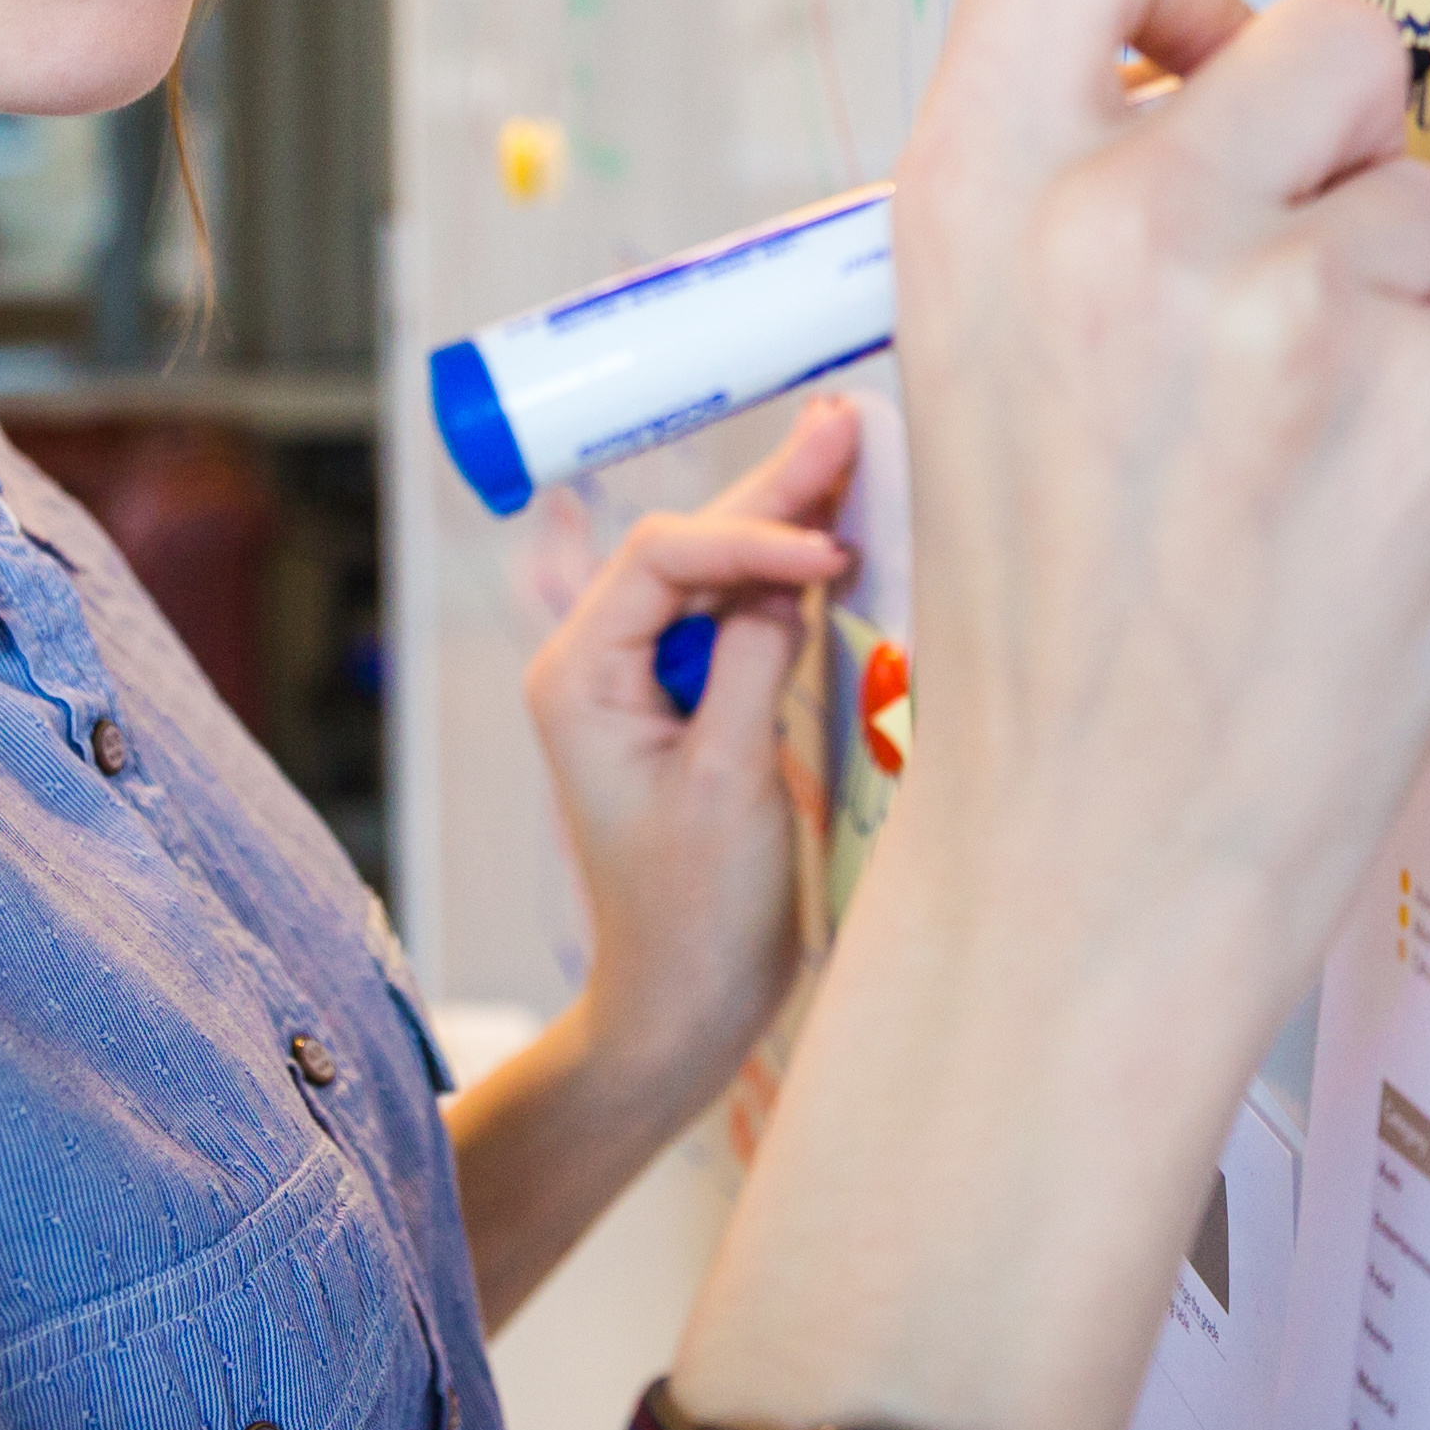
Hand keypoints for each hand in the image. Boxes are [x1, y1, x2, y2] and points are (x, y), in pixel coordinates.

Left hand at [520, 400, 860, 1119]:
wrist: (685, 1007)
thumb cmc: (694, 912)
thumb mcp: (726, 781)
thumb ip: (751, 662)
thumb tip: (790, 571)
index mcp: (579, 676)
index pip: (665, 560)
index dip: (749, 537)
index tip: (829, 554)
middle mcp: (601, 662)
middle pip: (690, 546)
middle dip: (772, 492)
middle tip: (845, 421)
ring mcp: (647, 681)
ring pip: (720, 572)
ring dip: (787, 520)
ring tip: (849, 446)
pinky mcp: (694, 704)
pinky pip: (742, 618)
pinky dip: (793, 577)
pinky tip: (839, 531)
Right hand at [879, 0, 1429, 1028]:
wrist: (1086, 853)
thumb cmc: (1038, 601)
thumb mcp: (968, 339)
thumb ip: (1078, 165)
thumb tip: (1244, 47)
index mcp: (972, 185)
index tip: (1198, 58)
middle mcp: (1123, 220)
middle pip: (1332, 27)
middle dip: (1337, 139)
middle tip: (1283, 278)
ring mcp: (1288, 313)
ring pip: (1429, 192)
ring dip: (1396, 290)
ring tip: (1295, 438)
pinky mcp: (1424, 407)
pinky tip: (1350, 504)